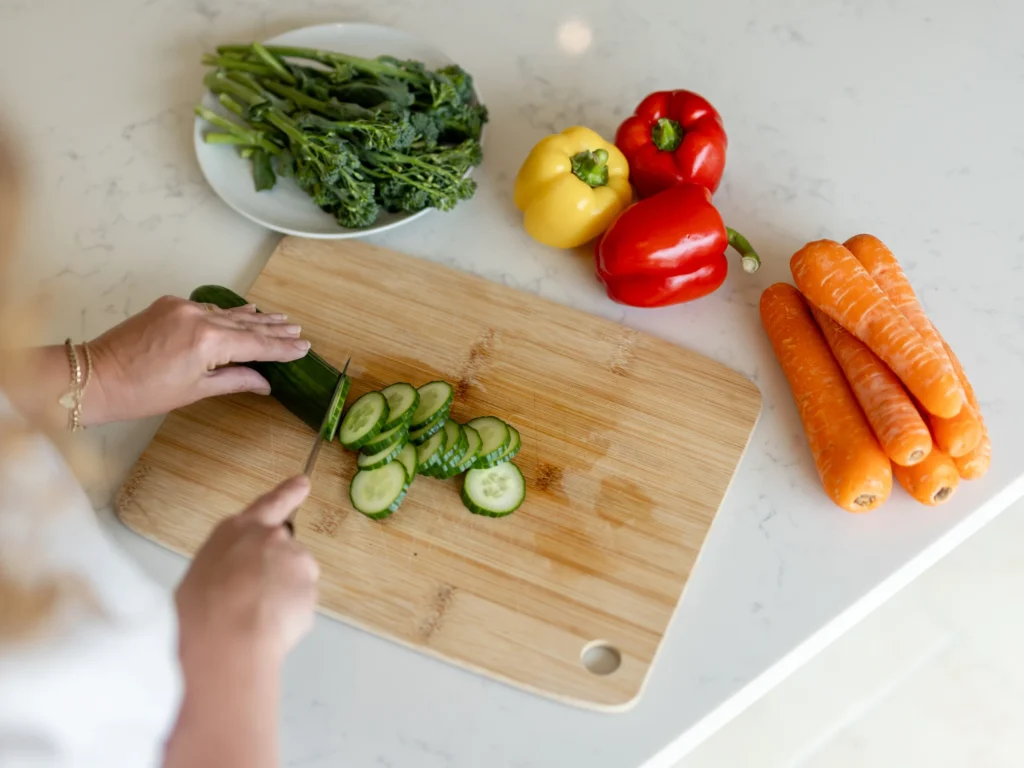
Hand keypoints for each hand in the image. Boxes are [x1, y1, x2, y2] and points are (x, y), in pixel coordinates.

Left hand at [85, 295, 309, 424]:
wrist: (94, 377)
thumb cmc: (142, 392)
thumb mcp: (195, 391)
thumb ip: (235, 380)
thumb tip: (264, 382)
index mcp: (209, 342)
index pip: (257, 344)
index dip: (282, 348)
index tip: (304, 347)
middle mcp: (199, 318)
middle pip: (247, 324)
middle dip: (274, 329)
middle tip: (298, 330)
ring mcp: (183, 308)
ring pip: (229, 314)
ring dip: (255, 318)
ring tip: (280, 319)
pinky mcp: (169, 305)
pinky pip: (208, 309)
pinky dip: (228, 314)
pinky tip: (245, 312)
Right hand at [176, 476, 318, 667]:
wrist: (226, 638)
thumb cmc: (200, 610)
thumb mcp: (202, 575)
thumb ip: (229, 565)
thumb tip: (236, 580)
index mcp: (238, 530)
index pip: (270, 504)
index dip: (288, 493)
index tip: (303, 483)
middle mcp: (272, 537)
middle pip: (283, 552)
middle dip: (275, 575)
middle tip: (252, 602)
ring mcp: (295, 559)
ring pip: (294, 579)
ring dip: (282, 596)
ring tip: (255, 619)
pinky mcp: (311, 586)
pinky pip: (301, 603)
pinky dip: (289, 616)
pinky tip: (268, 628)